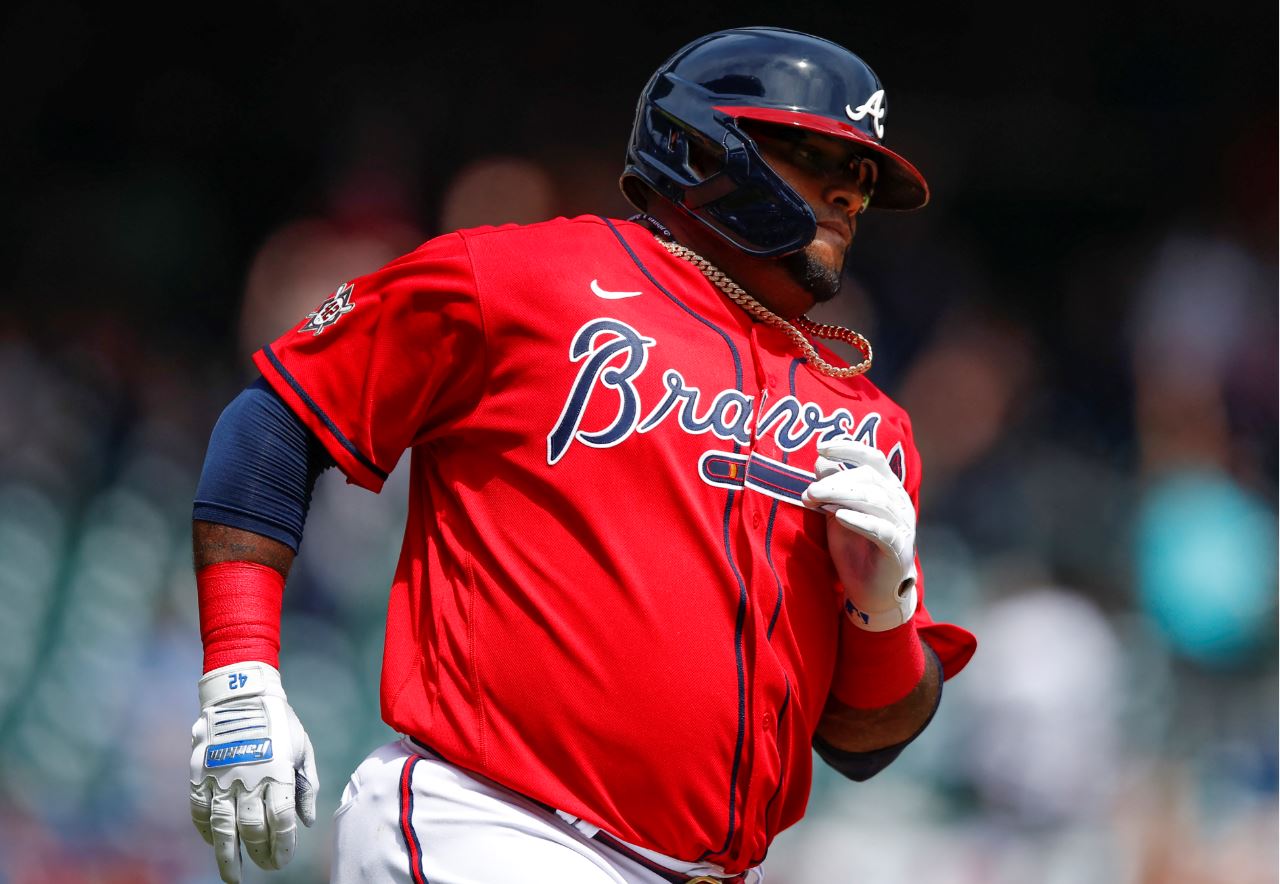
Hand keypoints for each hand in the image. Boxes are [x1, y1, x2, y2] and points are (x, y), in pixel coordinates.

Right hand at [190, 662, 318, 882]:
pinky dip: (205, 830)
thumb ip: (306, 786)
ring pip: (222, 827)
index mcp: (278, 772)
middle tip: (266, 867)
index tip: (283, 860)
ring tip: (233, 876)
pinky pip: (199, 810)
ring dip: (228, 855)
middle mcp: (249, 779)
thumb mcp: (302, 748)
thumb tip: (307, 821)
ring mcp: (221, 777)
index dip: (282, 845)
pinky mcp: (200, 773)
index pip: (280, 820)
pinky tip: (214, 842)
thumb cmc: (278, 721)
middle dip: (260, 854)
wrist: (241, 693)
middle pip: (252, 829)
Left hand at [802, 436, 917, 630]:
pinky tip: (840, 516)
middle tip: (808, 492)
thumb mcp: (837, 515)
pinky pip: (881, 529)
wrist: (871, 592)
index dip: (849, 448)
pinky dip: (860, 520)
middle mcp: (898, 502)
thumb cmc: (855, 549)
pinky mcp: (898, 548)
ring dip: (840, 496)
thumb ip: (832, 490)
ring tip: (815, 500)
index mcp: (887, 488)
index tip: (821, 448)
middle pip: (868, 479)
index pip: (873, 458)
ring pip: (873, 500)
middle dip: (834, 481)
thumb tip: (821, 461)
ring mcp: (902, 525)